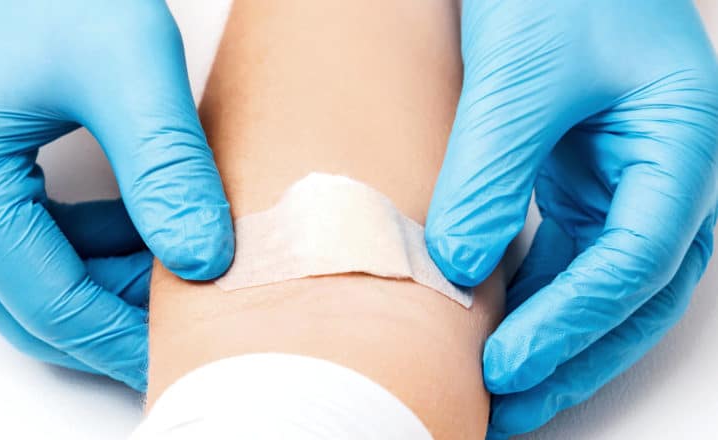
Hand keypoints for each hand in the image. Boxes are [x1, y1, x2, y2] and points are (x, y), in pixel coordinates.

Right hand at [0, 1, 233, 390]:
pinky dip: (90, 243)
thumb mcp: (123, 62)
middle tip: (189, 318)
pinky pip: (31, 233)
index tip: (183, 352)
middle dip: (116, 318)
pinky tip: (143, 224)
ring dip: (107, 280)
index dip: (123, 339)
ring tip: (180, 262)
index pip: (50, 304)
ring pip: (33, 272)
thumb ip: (165, 165)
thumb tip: (204, 258)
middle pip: (34, 302)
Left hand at [425, 1, 717, 435]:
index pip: (632, 263)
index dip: (569, 324)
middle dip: (572, 359)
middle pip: (629, 297)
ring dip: (553, 340)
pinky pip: (565, 257)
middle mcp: (663, 178)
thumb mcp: (521, 75)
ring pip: (598, 286)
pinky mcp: (580, 183)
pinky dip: (534, 298)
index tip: (506, 367)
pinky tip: (496, 327)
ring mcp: (623, 184)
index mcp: (680, 148)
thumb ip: (491, 171)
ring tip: (501, 390)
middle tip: (511, 409)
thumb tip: (456, 269)